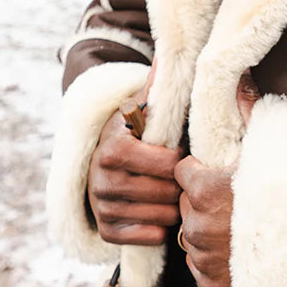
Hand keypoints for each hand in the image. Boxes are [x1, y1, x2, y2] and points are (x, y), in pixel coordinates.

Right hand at [87, 66, 183, 245]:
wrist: (104, 158)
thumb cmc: (135, 129)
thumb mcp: (143, 105)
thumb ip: (158, 84)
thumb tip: (171, 50)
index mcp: (113, 147)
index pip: (164, 162)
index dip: (179, 159)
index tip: (181, 151)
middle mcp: (101, 179)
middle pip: (165, 191)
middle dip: (181, 184)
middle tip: (186, 175)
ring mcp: (102, 206)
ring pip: (159, 215)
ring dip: (176, 206)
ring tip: (179, 192)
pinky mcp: (106, 229)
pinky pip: (147, 237)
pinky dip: (161, 227)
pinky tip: (164, 211)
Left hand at [175, 71, 260, 286]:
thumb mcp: (270, 143)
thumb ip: (248, 109)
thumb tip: (239, 76)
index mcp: (203, 190)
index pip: (183, 173)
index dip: (200, 169)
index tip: (218, 170)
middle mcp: (197, 226)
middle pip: (187, 205)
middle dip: (203, 200)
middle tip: (234, 196)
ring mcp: (205, 258)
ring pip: (194, 238)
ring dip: (210, 230)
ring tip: (240, 223)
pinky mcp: (214, 284)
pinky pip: (204, 269)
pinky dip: (217, 260)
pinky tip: (240, 247)